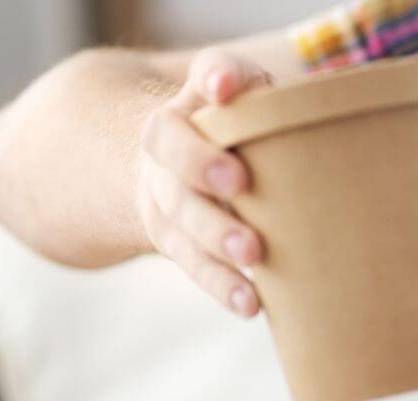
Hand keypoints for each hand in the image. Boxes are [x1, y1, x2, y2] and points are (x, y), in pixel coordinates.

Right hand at [135, 48, 272, 316]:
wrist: (169, 166)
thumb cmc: (229, 125)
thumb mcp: (237, 92)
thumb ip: (243, 80)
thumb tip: (240, 86)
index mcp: (183, 111)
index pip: (194, 84)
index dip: (211, 79)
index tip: (222, 85)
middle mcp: (166, 156)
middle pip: (174, 161)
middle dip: (201, 167)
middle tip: (238, 180)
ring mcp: (168, 202)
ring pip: (183, 220)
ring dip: (215, 237)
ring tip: (251, 253)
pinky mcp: (178, 243)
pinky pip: (196, 266)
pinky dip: (223, 285)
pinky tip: (250, 303)